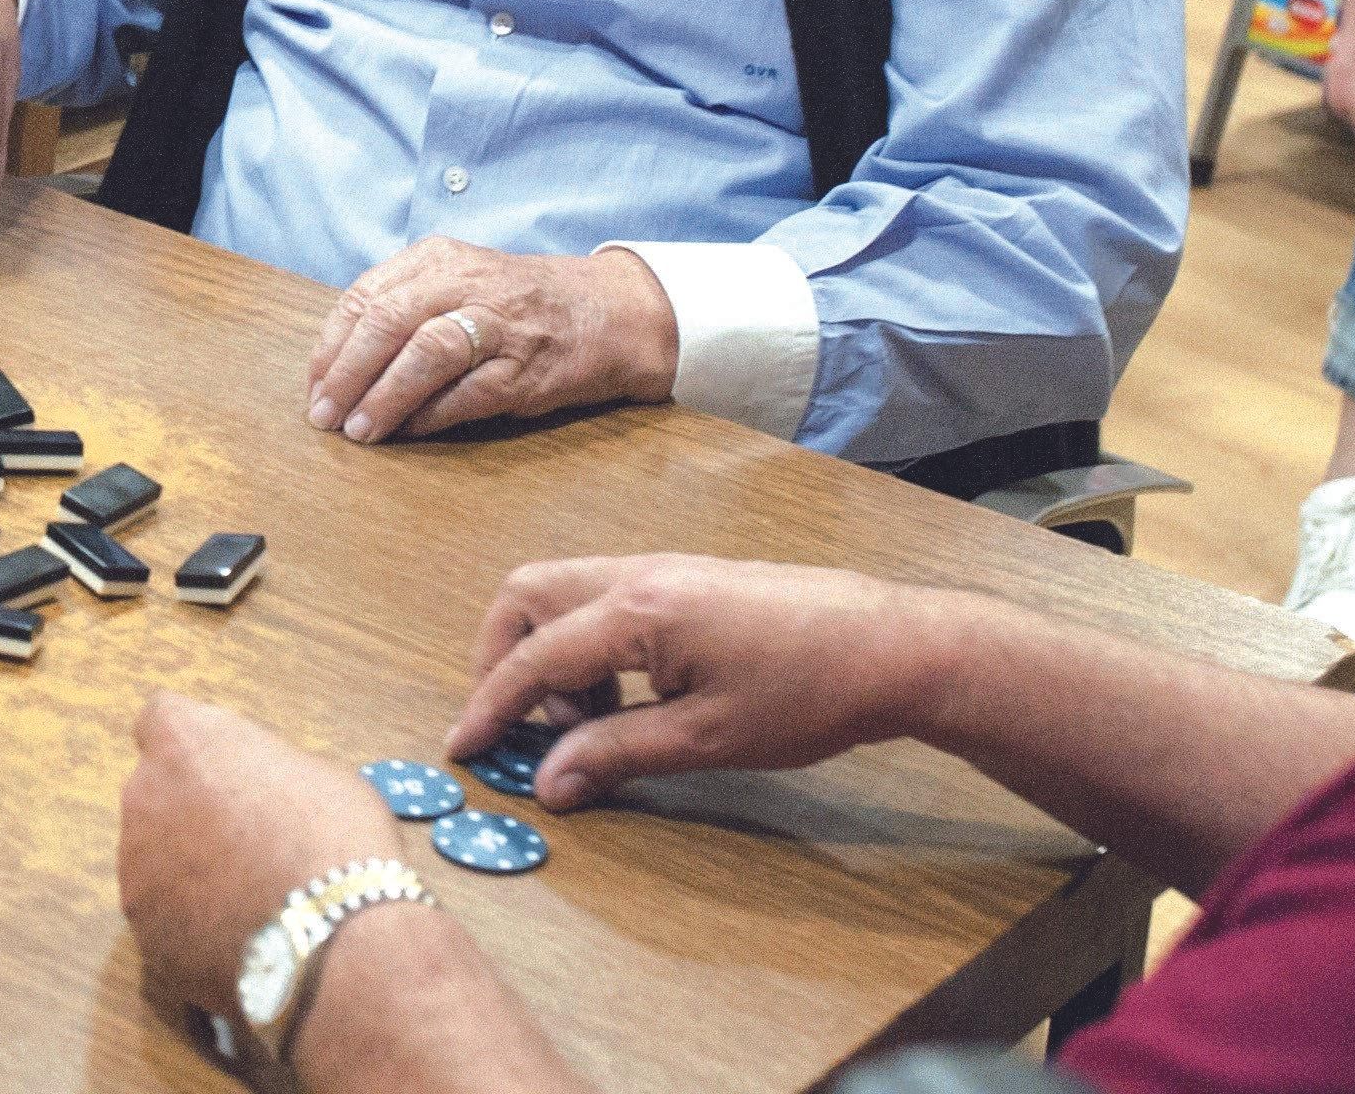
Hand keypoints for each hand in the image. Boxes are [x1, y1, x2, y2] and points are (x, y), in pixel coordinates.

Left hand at [112, 697, 408, 1022]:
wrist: (339, 946)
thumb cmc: (341, 846)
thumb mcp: (318, 777)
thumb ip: (266, 772)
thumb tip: (262, 792)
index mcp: (185, 744)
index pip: (163, 721)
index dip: (194, 748)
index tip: (221, 771)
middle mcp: (143, 799)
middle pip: (155, 797)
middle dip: (190, 816)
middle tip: (246, 846)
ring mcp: (136, 873)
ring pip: (153, 864)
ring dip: (187, 876)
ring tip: (249, 906)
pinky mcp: (146, 936)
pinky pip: (164, 923)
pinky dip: (192, 931)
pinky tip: (240, 944)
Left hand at [303, 239, 677, 443]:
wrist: (610, 312)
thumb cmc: (517, 303)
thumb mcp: (457, 281)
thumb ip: (402, 307)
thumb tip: (336, 364)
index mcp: (439, 259)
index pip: (365, 296)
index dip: (331, 346)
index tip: (313, 385)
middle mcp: (467, 283)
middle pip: (389, 321)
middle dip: (346, 373)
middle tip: (323, 415)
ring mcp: (500, 325)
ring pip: (427, 352)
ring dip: (384, 396)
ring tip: (357, 430)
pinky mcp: (527, 369)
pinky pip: (469, 393)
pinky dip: (431, 415)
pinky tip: (406, 432)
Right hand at [447, 555, 945, 812]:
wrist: (891, 647)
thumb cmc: (807, 695)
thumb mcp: (707, 740)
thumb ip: (618, 754)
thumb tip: (548, 785)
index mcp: (637, 611)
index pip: (535, 658)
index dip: (491, 707)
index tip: (463, 749)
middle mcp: (636, 574)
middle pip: (526, 595)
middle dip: (503, 658)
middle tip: (522, 725)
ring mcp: (661, 569)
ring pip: (562, 592)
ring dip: (549, 652)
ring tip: (591, 722)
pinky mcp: (685, 578)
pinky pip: (602, 598)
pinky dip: (587, 643)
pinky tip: (630, 697)